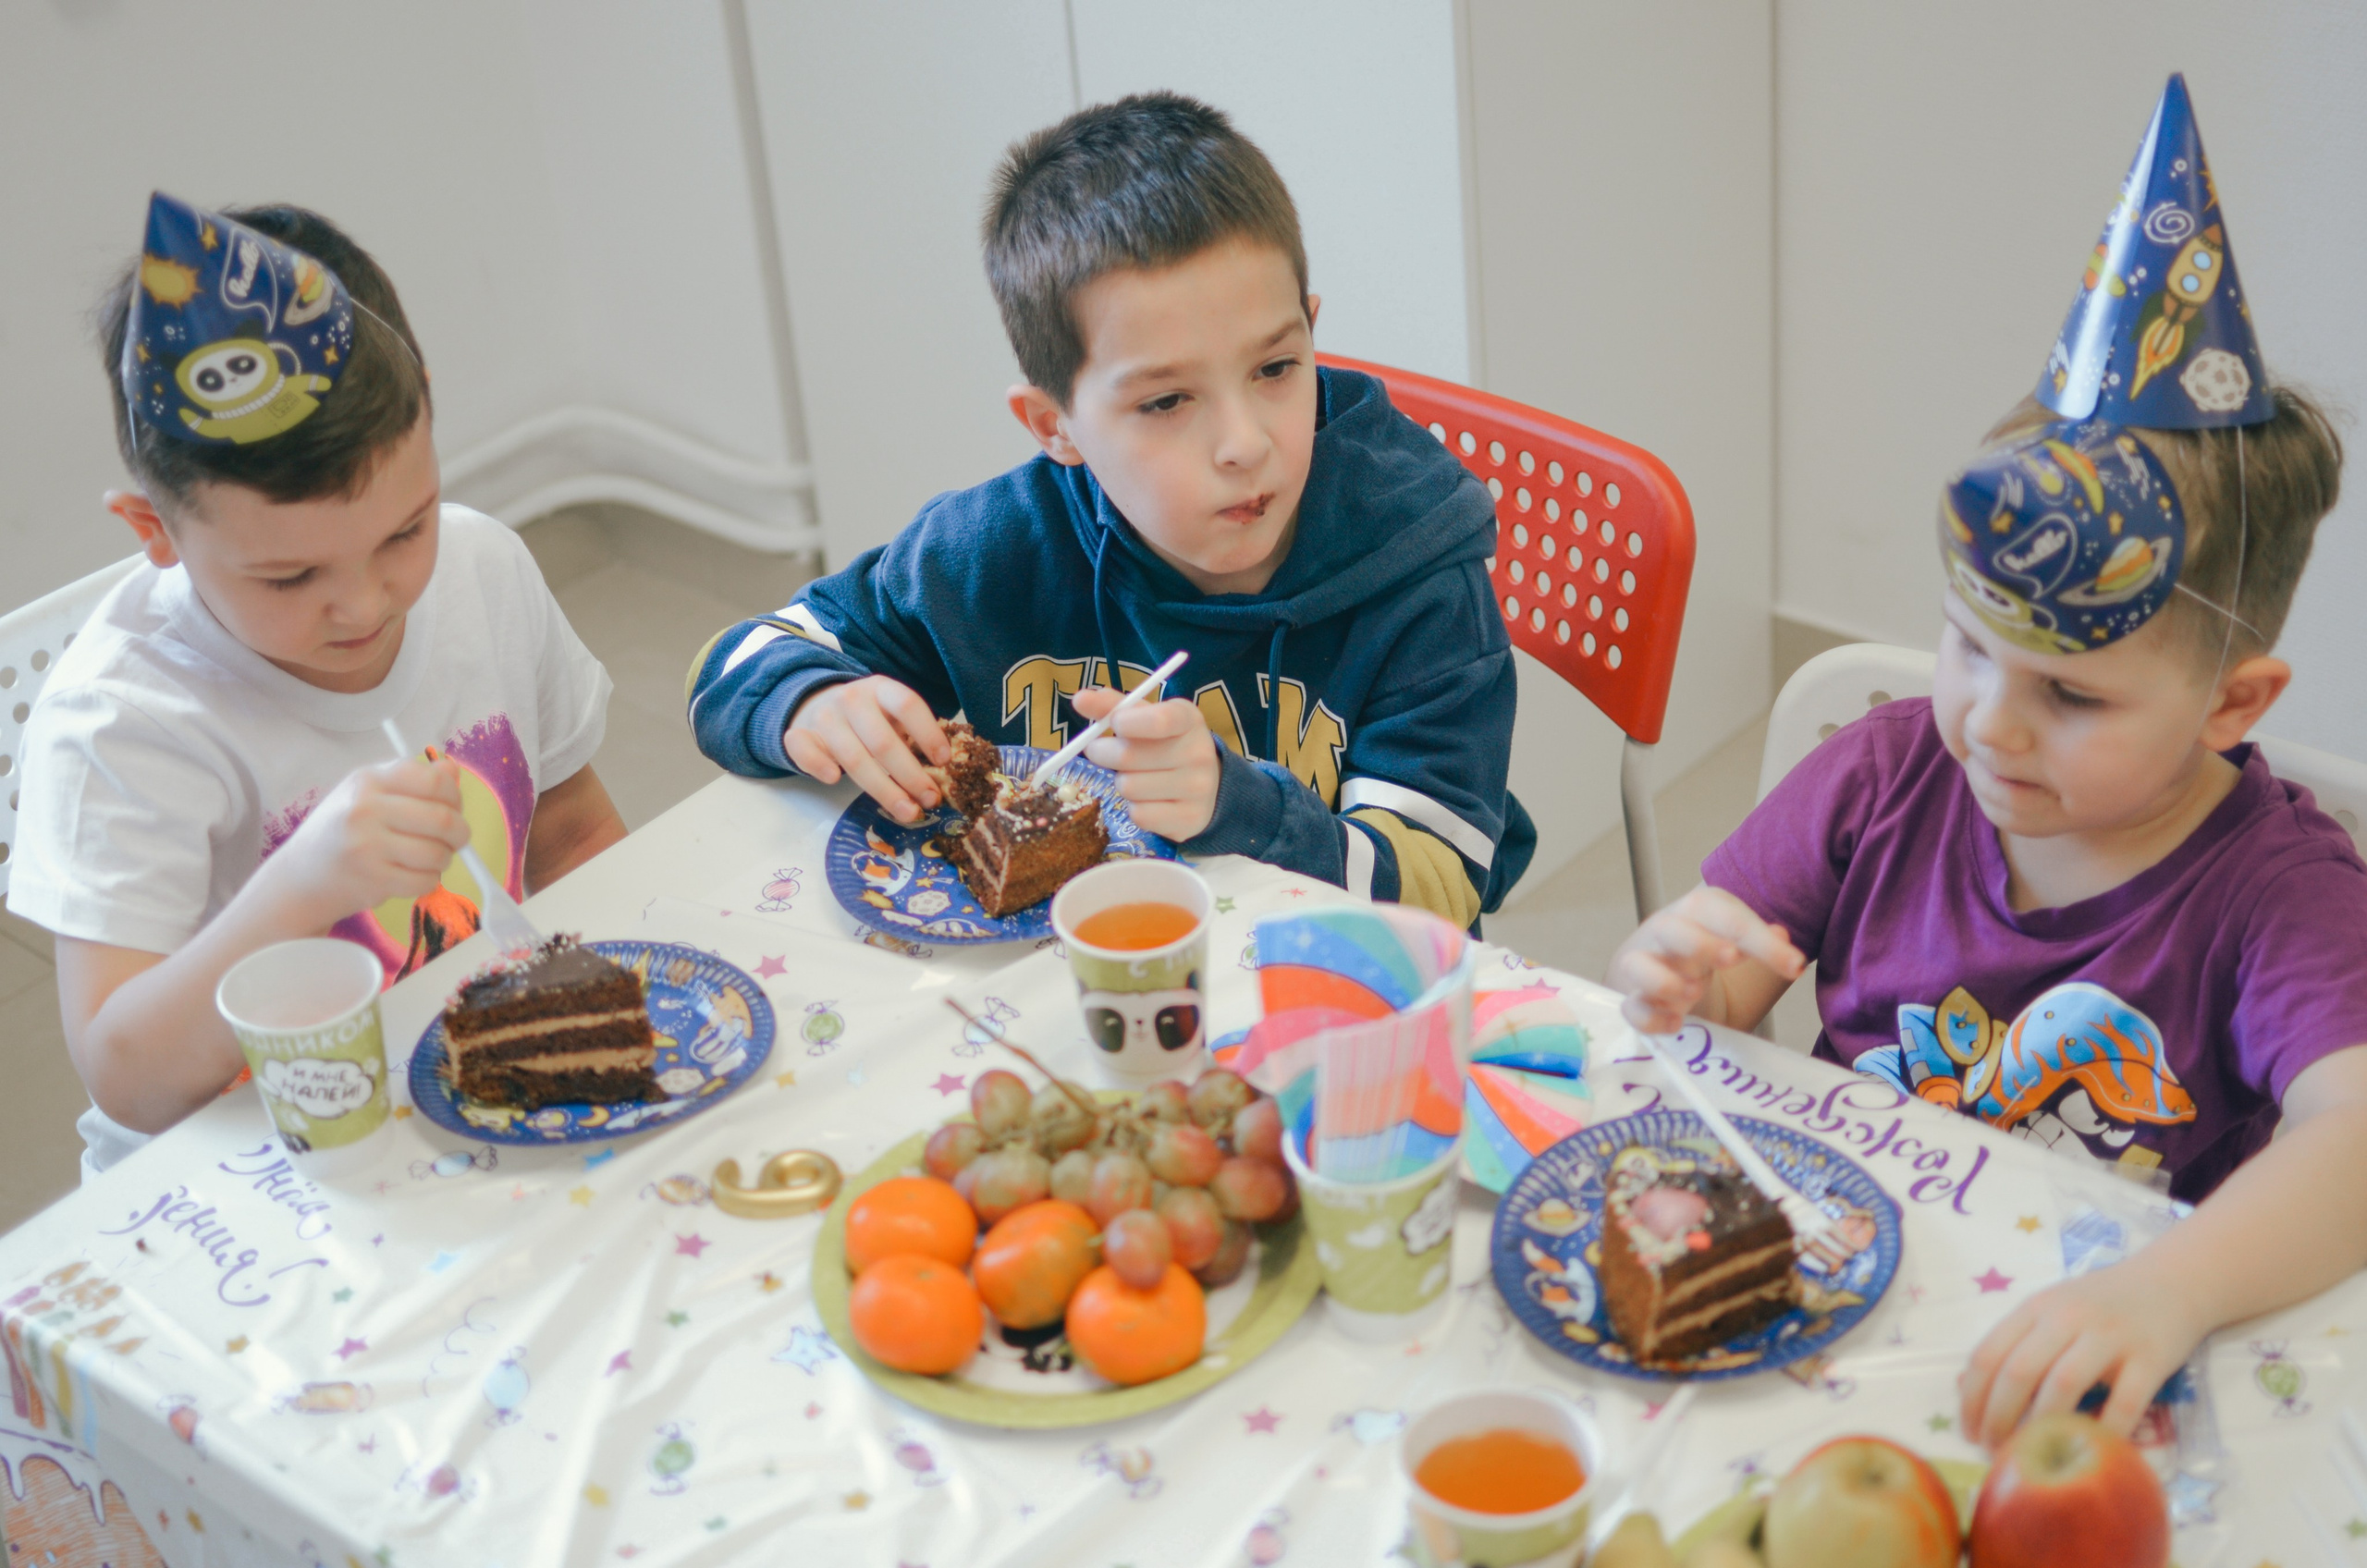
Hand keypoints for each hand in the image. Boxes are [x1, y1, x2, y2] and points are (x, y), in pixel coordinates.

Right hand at [252, 758, 471, 927]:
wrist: (299, 876)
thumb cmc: (342, 831)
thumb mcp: (368, 794)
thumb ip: (411, 781)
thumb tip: (452, 771)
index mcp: (368, 780)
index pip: (433, 781)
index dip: (454, 796)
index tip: (454, 808)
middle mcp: (365, 809)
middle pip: (443, 819)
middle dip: (460, 833)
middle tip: (457, 839)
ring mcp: (367, 846)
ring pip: (438, 852)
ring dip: (444, 859)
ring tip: (430, 858)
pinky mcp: (372, 879)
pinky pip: (425, 880)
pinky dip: (429, 880)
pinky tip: (413, 875)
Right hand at [784, 676, 948, 823]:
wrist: (817, 704)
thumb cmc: (867, 717)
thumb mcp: (891, 714)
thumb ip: (912, 734)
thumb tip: (944, 771)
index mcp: (880, 688)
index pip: (907, 705)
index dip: (928, 733)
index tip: (944, 762)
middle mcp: (851, 699)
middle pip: (883, 741)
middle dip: (910, 775)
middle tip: (930, 800)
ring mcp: (823, 717)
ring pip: (853, 757)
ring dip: (883, 789)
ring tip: (907, 811)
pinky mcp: (799, 735)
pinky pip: (805, 752)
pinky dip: (818, 766)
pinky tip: (835, 779)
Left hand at [1075, 684, 1220, 840]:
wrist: (1205, 783)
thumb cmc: (1164, 742)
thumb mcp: (1145, 717)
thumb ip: (1113, 706)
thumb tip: (1080, 699)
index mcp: (1188, 719)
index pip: (1159, 720)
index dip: (1126, 722)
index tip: (1113, 724)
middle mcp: (1199, 753)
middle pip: (1129, 756)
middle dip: (1103, 753)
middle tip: (1100, 751)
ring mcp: (1198, 789)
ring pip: (1129, 788)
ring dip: (1121, 782)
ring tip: (1133, 775)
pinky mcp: (1191, 819)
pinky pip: (1140, 815)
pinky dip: (1134, 808)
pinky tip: (1147, 798)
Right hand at [1605, 884, 1804, 1031]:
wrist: (1654, 972)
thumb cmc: (1699, 955)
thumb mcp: (1732, 942)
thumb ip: (1756, 940)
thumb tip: (1782, 935)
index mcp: (1694, 915)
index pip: (1721, 914)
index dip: (1758, 937)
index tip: (1795, 965)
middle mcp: (1664, 935)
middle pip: (1671, 929)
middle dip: (1701, 944)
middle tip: (1733, 959)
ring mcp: (1643, 968)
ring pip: (1637, 965)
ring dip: (1665, 981)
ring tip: (1694, 994)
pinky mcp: (1630, 1001)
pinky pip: (1631, 1009)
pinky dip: (1652, 1019)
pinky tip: (1677, 1024)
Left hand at [1960, 1257, 2205, 1446]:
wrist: (2172, 1280)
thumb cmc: (2102, 1303)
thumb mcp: (2051, 1309)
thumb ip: (2015, 1342)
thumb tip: (1967, 1389)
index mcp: (2036, 1307)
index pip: (1988, 1353)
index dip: (1972, 1398)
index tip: (1968, 1431)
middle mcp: (2067, 1317)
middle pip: (2019, 1371)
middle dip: (1998, 1418)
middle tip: (1993, 1451)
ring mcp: (2110, 1336)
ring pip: (2064, 1384)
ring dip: (2042, 1427)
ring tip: (2033, 1455)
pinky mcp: (2151, 1357)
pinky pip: (2125, 1402)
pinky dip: (2107, 1431)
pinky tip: (2092, 1453)